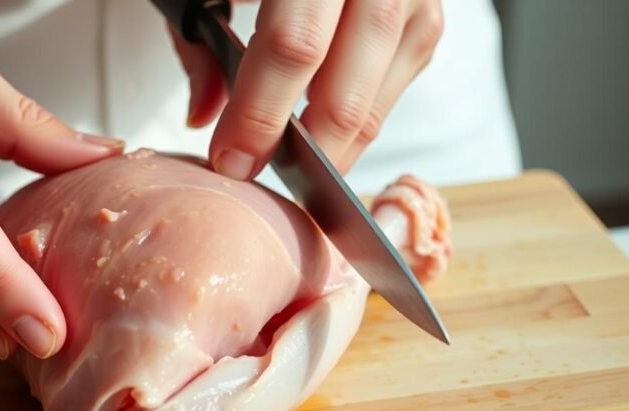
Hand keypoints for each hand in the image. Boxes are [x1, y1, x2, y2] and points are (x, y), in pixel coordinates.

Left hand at [170, 0, 442, 178]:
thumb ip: (200, 41)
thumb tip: (203, 118)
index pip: (294, 45)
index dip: (260, 112)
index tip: (230, 159)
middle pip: (345, 83)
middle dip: (303, 147)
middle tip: (266, 176)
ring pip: (379, 90)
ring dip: (337, 144)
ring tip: (297, 172)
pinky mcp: (427, 12)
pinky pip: (400, 76)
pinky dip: (364, 115)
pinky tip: (329, 135)